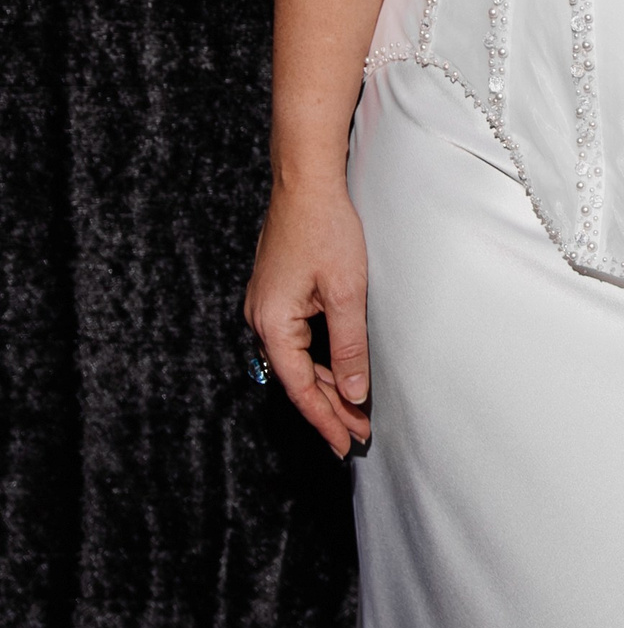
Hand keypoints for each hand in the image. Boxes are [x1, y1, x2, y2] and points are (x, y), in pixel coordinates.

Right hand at [243, 177, 370, 458]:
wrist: (305, 181)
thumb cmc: (326, 229)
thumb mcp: (347, 292)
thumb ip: (349, 346)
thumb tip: (353, 394)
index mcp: (272, 325)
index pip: (301, 388)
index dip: (325, 420)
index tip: (346, 446)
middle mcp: (260, 320)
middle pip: (296, 378)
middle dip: (329, 408)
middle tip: (358, 436)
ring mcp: (265, 307)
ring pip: (297, 360)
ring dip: (326, 383)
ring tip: (355, 411)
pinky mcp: (276, 294)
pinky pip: (296, 340)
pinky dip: (319, 358)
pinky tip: (340, 370)